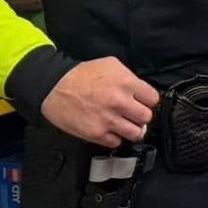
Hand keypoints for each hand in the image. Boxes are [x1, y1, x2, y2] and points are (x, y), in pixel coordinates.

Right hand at [41, 57, 160, 149]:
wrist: (54, 87)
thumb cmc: (80, 75)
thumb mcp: (110, 65)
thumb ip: (129, 77)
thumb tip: (141, 90)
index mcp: (126, 83)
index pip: (153, 99)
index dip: (148, 100)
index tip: (142, 102)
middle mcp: (119, 102)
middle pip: (147, 117)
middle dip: (140, 115)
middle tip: (133, 114)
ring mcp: (108, 120)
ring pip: (136, 133)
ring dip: (131, 129)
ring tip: (124, 124)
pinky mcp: (96, 134)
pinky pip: (117, 142)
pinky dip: (115, 137)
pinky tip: (109, 129)